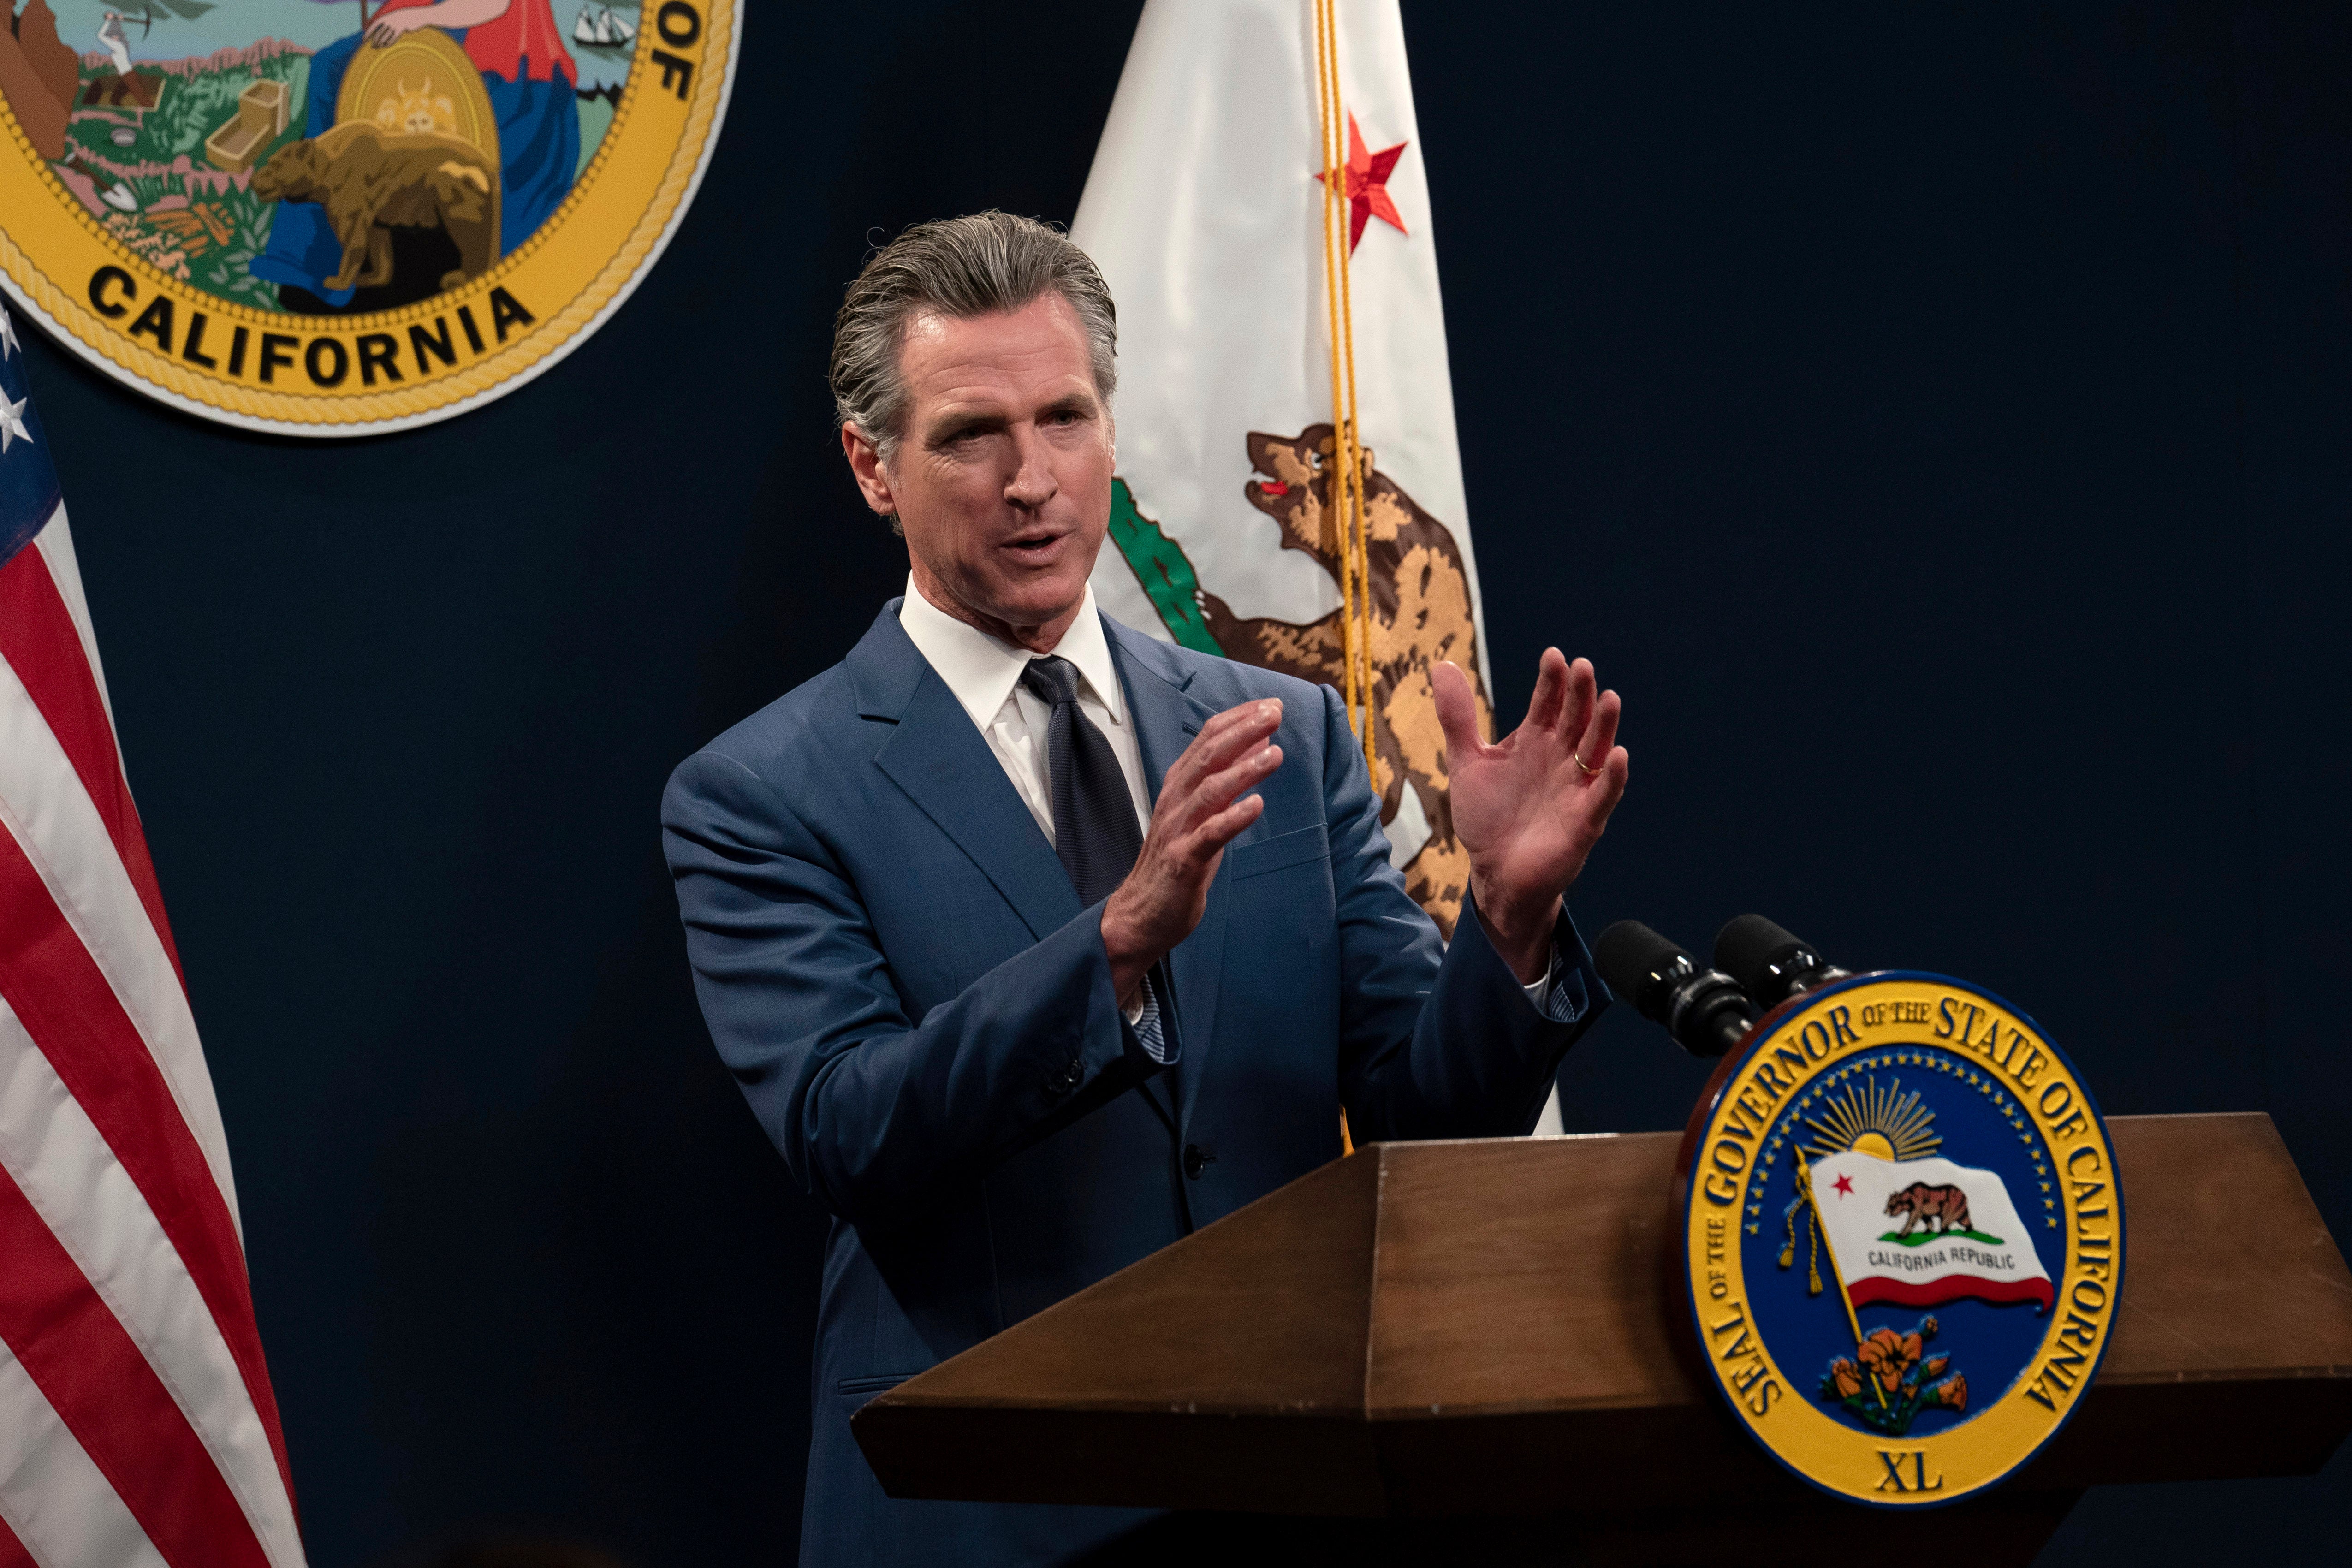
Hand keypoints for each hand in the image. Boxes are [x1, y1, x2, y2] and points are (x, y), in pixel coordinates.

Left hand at [367, 10, 435, 45]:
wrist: (419, 15)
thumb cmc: (407, 17)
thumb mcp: (396, 17)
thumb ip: (388, 22)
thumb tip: (381, 30)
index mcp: (386, 16)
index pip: (374, 25)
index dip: (368, 33)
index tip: (363, 39)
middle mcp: (389, 20)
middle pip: (379, 32)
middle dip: (374, 40)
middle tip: (372, 47)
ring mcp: (395, 24)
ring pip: (385, 36)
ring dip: (381, 43)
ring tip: (378, 48)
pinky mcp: (402, 28)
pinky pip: (393, 38)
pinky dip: (389, 43)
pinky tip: (386, 46)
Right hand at [1100, 699, 1284, 1004]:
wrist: (1141, 914)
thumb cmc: (1177, 861)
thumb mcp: (1203, 814)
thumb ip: (1225, 780)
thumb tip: (1256, 743)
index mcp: (1179, 786)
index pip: (1207, 740)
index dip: (1237, 719)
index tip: (1269, 704)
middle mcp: (1176, 801)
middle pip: (1208, 755)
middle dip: (1242, 730)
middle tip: (1274, 714)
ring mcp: (1178, 830)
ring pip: (1209, 790)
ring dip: (1243, 769)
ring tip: (1276, 755)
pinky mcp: (1183, 861)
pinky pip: (1209, 835)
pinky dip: (1233, 818)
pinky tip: (1256, 805)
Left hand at [1436, 651, 1628, 982]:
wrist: (1495, 872)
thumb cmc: (1487, 817)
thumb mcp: (1466, 763)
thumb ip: (1457, 717)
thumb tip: (1443, 665)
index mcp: (1534, 741)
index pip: (1546, 703)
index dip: (1551, 681)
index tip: (1552, 656)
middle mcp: (1560, 758)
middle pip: (1574, 719)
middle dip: (1579, 694)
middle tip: (1581, 666)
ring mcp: (1574, 787)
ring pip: (1595, 749)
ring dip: (1604, 725)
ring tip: (1609, 698)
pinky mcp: (1584, 820)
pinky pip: (1602, 795)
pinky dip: (1611, 776)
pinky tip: (1618, 755)